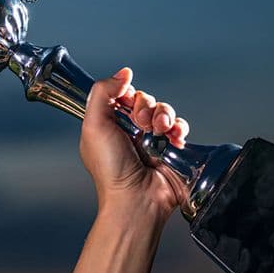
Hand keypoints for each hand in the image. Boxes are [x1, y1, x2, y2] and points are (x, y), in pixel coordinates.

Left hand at [80, 67, 189, 220]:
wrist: (137, 199)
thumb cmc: (111, 169)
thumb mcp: (94, 125)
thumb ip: (103, 92)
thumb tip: (124, 73)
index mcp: (109, 124)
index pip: (123, 94)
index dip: (128, 94)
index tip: (127, 102)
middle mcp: (130, 131)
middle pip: (145, 100)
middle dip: (147, 107)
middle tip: (142, 124)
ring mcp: (151, 140)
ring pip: (164, 111)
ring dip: (164, 116)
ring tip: (159, 132)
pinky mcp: (171, 149)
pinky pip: (180, 127)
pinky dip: (179, 129)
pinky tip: (173, 139)